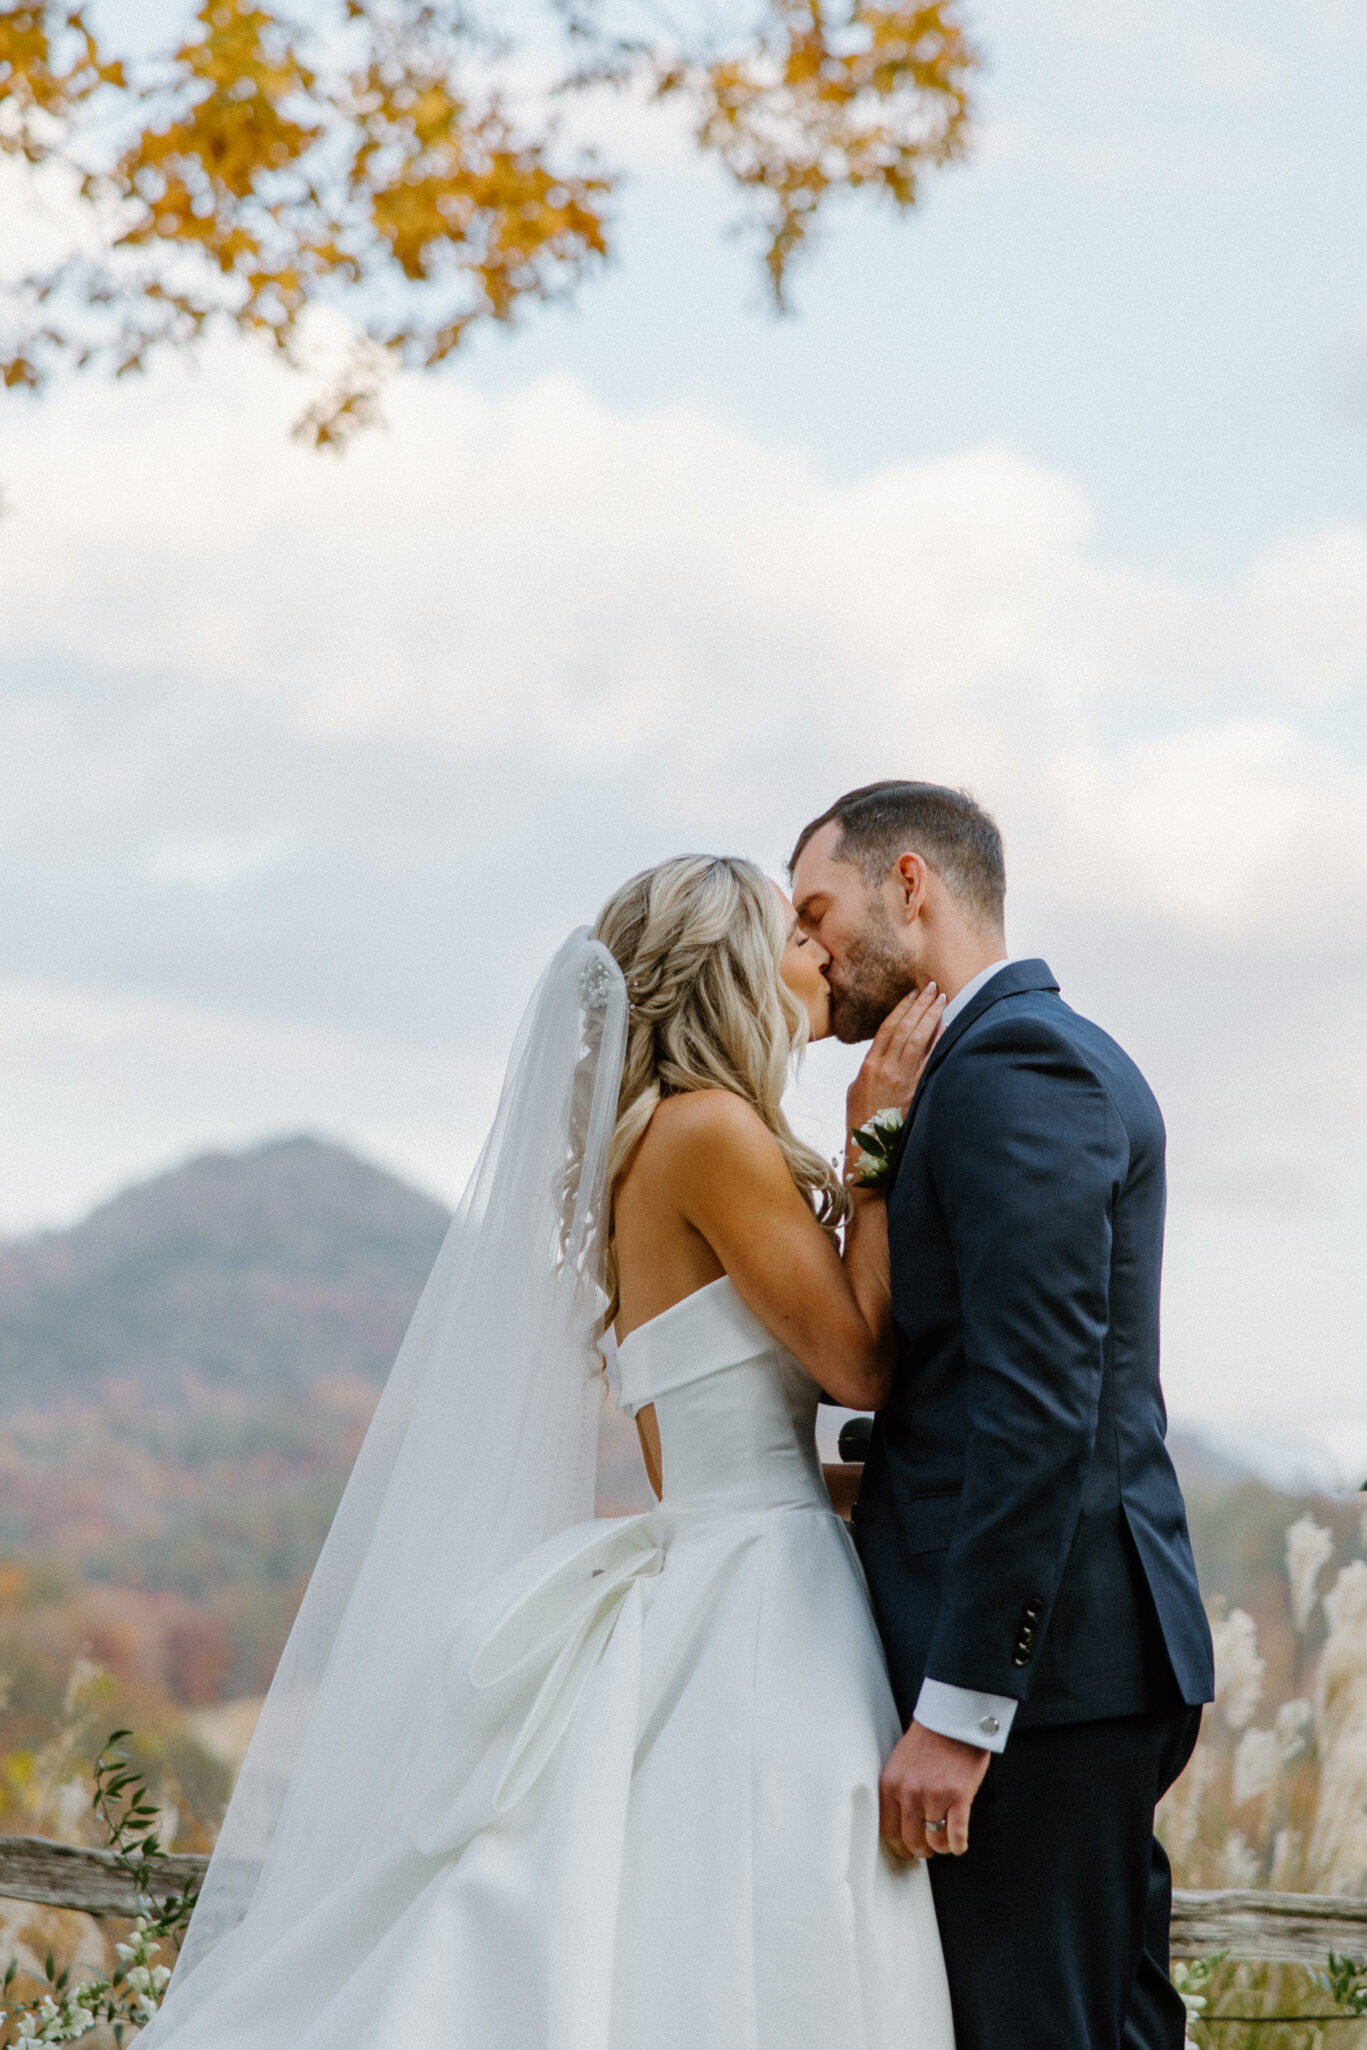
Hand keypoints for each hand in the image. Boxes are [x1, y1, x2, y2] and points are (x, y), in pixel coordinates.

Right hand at [846, 983, 946, 1139]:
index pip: (887, 1028)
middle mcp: (885, 1069)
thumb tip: (883, 1052)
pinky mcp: (916, 1091)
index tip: (911, 994)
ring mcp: (902, 1080)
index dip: (901, 1008)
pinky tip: (946, 1027)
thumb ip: (870, 1068)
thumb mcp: (857, 1089)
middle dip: (919, 1005)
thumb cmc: (862, 1120)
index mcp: (869, 1066)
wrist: (869, 1148)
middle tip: (931, 988)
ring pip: (917, 1040)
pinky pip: (929, 1061)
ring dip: (930, 1017)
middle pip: (904, 1029)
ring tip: (940, 999)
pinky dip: (938, 1042)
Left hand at [879, 1720, 989, 1859]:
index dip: (899, 1847)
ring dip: (940, 1847)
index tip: (906, 1851)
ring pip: (934, 1841)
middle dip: (921, 1851)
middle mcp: (909, 1793)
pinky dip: (958, 1844)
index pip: (888, 1830)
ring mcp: (934, 1795)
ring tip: (944, 1843)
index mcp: (891, 1784)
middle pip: (911, 1840)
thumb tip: (901, 1822)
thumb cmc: (928, 1739)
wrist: (953, 1719)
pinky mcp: (958, 1796)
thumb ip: (898, 1790)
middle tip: (927, 1850)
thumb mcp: (900, 1762)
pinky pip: (956, 1834)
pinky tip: (959, 1844)